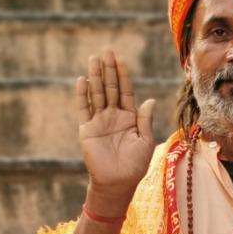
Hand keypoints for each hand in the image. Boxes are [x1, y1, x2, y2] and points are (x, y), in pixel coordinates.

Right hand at [76, 50, 156, 211]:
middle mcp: (113, 116)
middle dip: (108, 70)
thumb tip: (149, 100)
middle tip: (106, 51)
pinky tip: (82, 80)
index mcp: (129, 117)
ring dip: (96, 77)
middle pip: (110, 88)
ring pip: (97, 94)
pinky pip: (84, 108)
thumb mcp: (145, 141)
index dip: (122, 75)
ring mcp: (99, 121)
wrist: (118, 183)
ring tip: (94, 59)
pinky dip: (83, 95)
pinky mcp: (87, 129)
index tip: (120, 59)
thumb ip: (145, 120)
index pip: (125, 91)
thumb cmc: (135, 165)